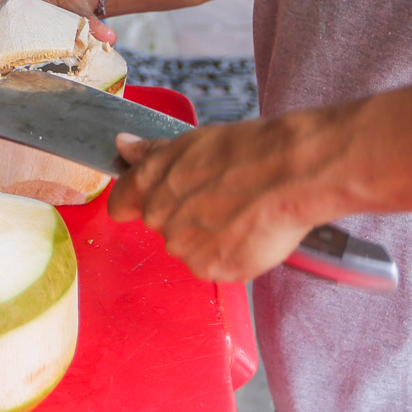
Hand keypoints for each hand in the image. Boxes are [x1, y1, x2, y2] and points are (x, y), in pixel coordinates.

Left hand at [106, 114, 342, 281]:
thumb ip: (153, 152)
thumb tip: (124, 146)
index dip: (135, 200)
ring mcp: (185, 248)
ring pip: (190, 247)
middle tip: (219, 197)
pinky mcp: (213, 270)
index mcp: (150, 182)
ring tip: (241, 212)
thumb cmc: (248, 151)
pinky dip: (232, 254)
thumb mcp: (194, 141)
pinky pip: (216, 266)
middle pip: (161, 225)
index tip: (150, 198)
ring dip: (209, 236)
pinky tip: (250, 231)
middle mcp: (160, 218)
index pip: (121, 202)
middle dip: (184, 215)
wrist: (290, 173)